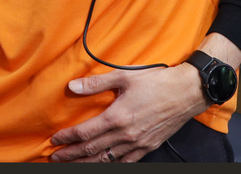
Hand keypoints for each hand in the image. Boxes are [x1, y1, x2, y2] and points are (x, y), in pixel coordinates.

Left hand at [49, 63, 207, 162]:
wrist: (186, 92)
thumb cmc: (156, 81)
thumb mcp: (124, 76)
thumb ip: (96, 83)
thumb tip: (73, 86)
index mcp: (117, 116)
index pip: (85, 132)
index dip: (67, 138)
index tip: (54, 140)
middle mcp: (126, 134)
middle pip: (92, 149)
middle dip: (72, 155)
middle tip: (55, 158)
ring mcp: (137, 144)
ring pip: (106, 159)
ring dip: (87, 162)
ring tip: (73, 164)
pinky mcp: (148, 147)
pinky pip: (125, 161)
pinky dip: (110, 164)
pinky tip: (101, 163)